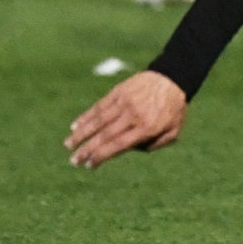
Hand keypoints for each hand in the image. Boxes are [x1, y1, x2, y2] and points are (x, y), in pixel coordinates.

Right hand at [64, 70, 187, 168]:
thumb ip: (154, 145)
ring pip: (98, 120)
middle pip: (105, 135)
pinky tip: (75, 126)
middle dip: (87, 149)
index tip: (89, 165)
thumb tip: (129, 150)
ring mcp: (125, 102)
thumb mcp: (173, 132)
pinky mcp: (119, 92)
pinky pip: (99, 106)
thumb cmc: (174, 109)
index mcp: (147, 128)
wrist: (173, 78)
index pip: (118, 145)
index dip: (101, 156)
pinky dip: (86, 117)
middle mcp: (134, 116)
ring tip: (68, 145)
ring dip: (81, 134)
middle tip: (74, 160)